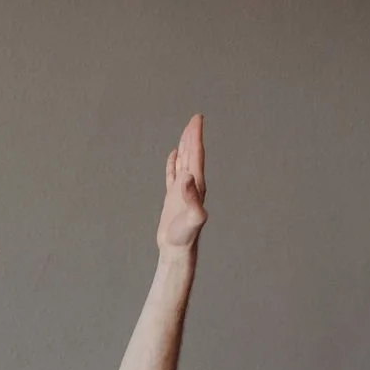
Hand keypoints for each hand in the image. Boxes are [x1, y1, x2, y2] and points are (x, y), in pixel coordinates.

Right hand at [156, 114, 207, 251]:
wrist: (177, 250)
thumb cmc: (185, 237)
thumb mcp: (193, 218)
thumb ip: (192, 198)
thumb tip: (188, 177)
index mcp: (196, 185)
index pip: (196, 156)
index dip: (196, 137)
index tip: (196, 120)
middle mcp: (191, 186)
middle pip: (192, 155)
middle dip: (192, 137)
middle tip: (194, 119)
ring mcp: (182, 191)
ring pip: (184, 163)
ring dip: (185, 147)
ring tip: (185, 133)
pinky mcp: (173, 198)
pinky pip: (173, 175)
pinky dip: (173, 164)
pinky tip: (173, 156)